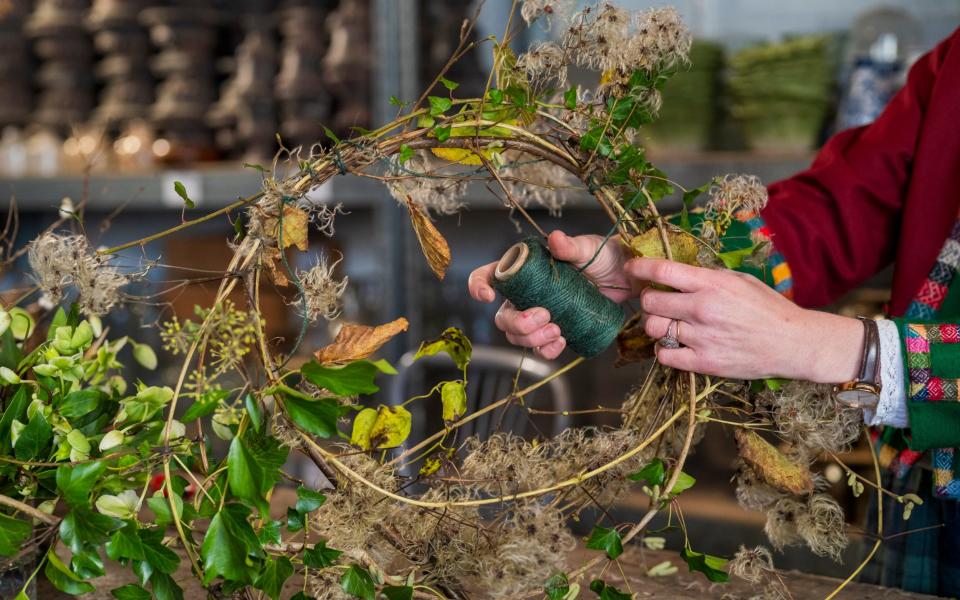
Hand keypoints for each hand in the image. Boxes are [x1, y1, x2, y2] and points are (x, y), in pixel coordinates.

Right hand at [468, 230, 631, 359]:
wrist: (626, 277)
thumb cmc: (603, 256)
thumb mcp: (587, 248)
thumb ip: (571, 246)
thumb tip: (555, 239)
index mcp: (523, 269)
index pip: (488, 276)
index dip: (478, 287)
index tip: (488, 296)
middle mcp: (525, 293)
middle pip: (503, 316)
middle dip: (518, 323)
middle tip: (545, 316)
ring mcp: (538, 314)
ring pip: (518, 336)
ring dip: (532, 339)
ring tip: (558, 331)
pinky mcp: (555, 331)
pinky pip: (540, 349)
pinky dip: (546, 350)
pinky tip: (561, 342)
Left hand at [628, 258, 863, 382]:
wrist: (793, 343)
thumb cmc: (768, 308)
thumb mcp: (739, 280)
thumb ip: (707, 277)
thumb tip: (677, 273)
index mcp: (711, 284)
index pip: (662, 271)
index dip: (639, 267)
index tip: (632, 267)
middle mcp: (702, 309)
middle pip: (649, 301)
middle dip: (648, 299)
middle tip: (658, 302)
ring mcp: (701, 338)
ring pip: (653, 328)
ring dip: (655, 325)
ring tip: (669, 324)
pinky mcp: (703, 363)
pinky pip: (664, 356)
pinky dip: (664, 350)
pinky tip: (675, 345)